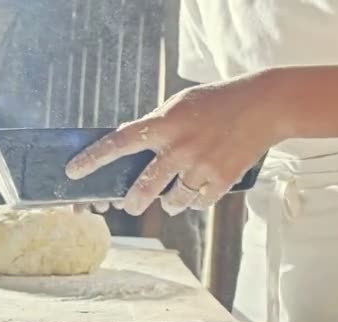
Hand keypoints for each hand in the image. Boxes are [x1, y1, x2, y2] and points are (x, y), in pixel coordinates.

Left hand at [66, 71, 283, 215]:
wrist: (263, 105)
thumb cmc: (217, 100)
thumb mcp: (179, 104)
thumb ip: (155, 124)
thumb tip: (131, 140)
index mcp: (164, 124)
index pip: (119, 143)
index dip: (93, 159)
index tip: (73, 172)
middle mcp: (179, 148)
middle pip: (143, 187)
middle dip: (132, 202)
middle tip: (130, 205)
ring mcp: (201, 165)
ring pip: (173, 201)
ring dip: (169, 203)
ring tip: (171, 199)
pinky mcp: (222, 179)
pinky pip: (199, 202)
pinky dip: (195, 201)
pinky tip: (197, 191)